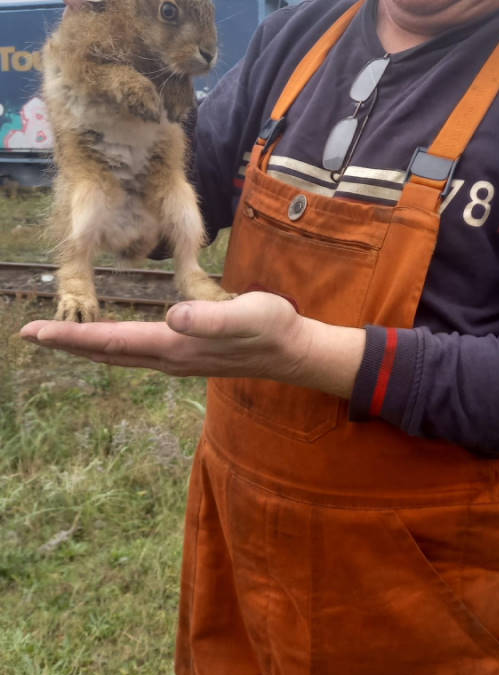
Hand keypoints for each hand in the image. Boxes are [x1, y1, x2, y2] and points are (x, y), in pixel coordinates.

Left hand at [20, 292, 364, 397]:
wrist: (294, 352)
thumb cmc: (273, 328)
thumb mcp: (249, 315)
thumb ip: (211, 317)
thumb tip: (173, 316)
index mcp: (177, 344)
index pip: (113, 340)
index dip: (72, 337)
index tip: (35, 334)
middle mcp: (170, 357)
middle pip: (108, 352)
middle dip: (67, 343)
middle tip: (29, 336)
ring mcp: (177, 360)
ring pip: (120, 354)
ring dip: (86, 346)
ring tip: (59, 338)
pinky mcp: (186, 355)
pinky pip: (136, 353)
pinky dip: (111, 346)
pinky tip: (107, 341)